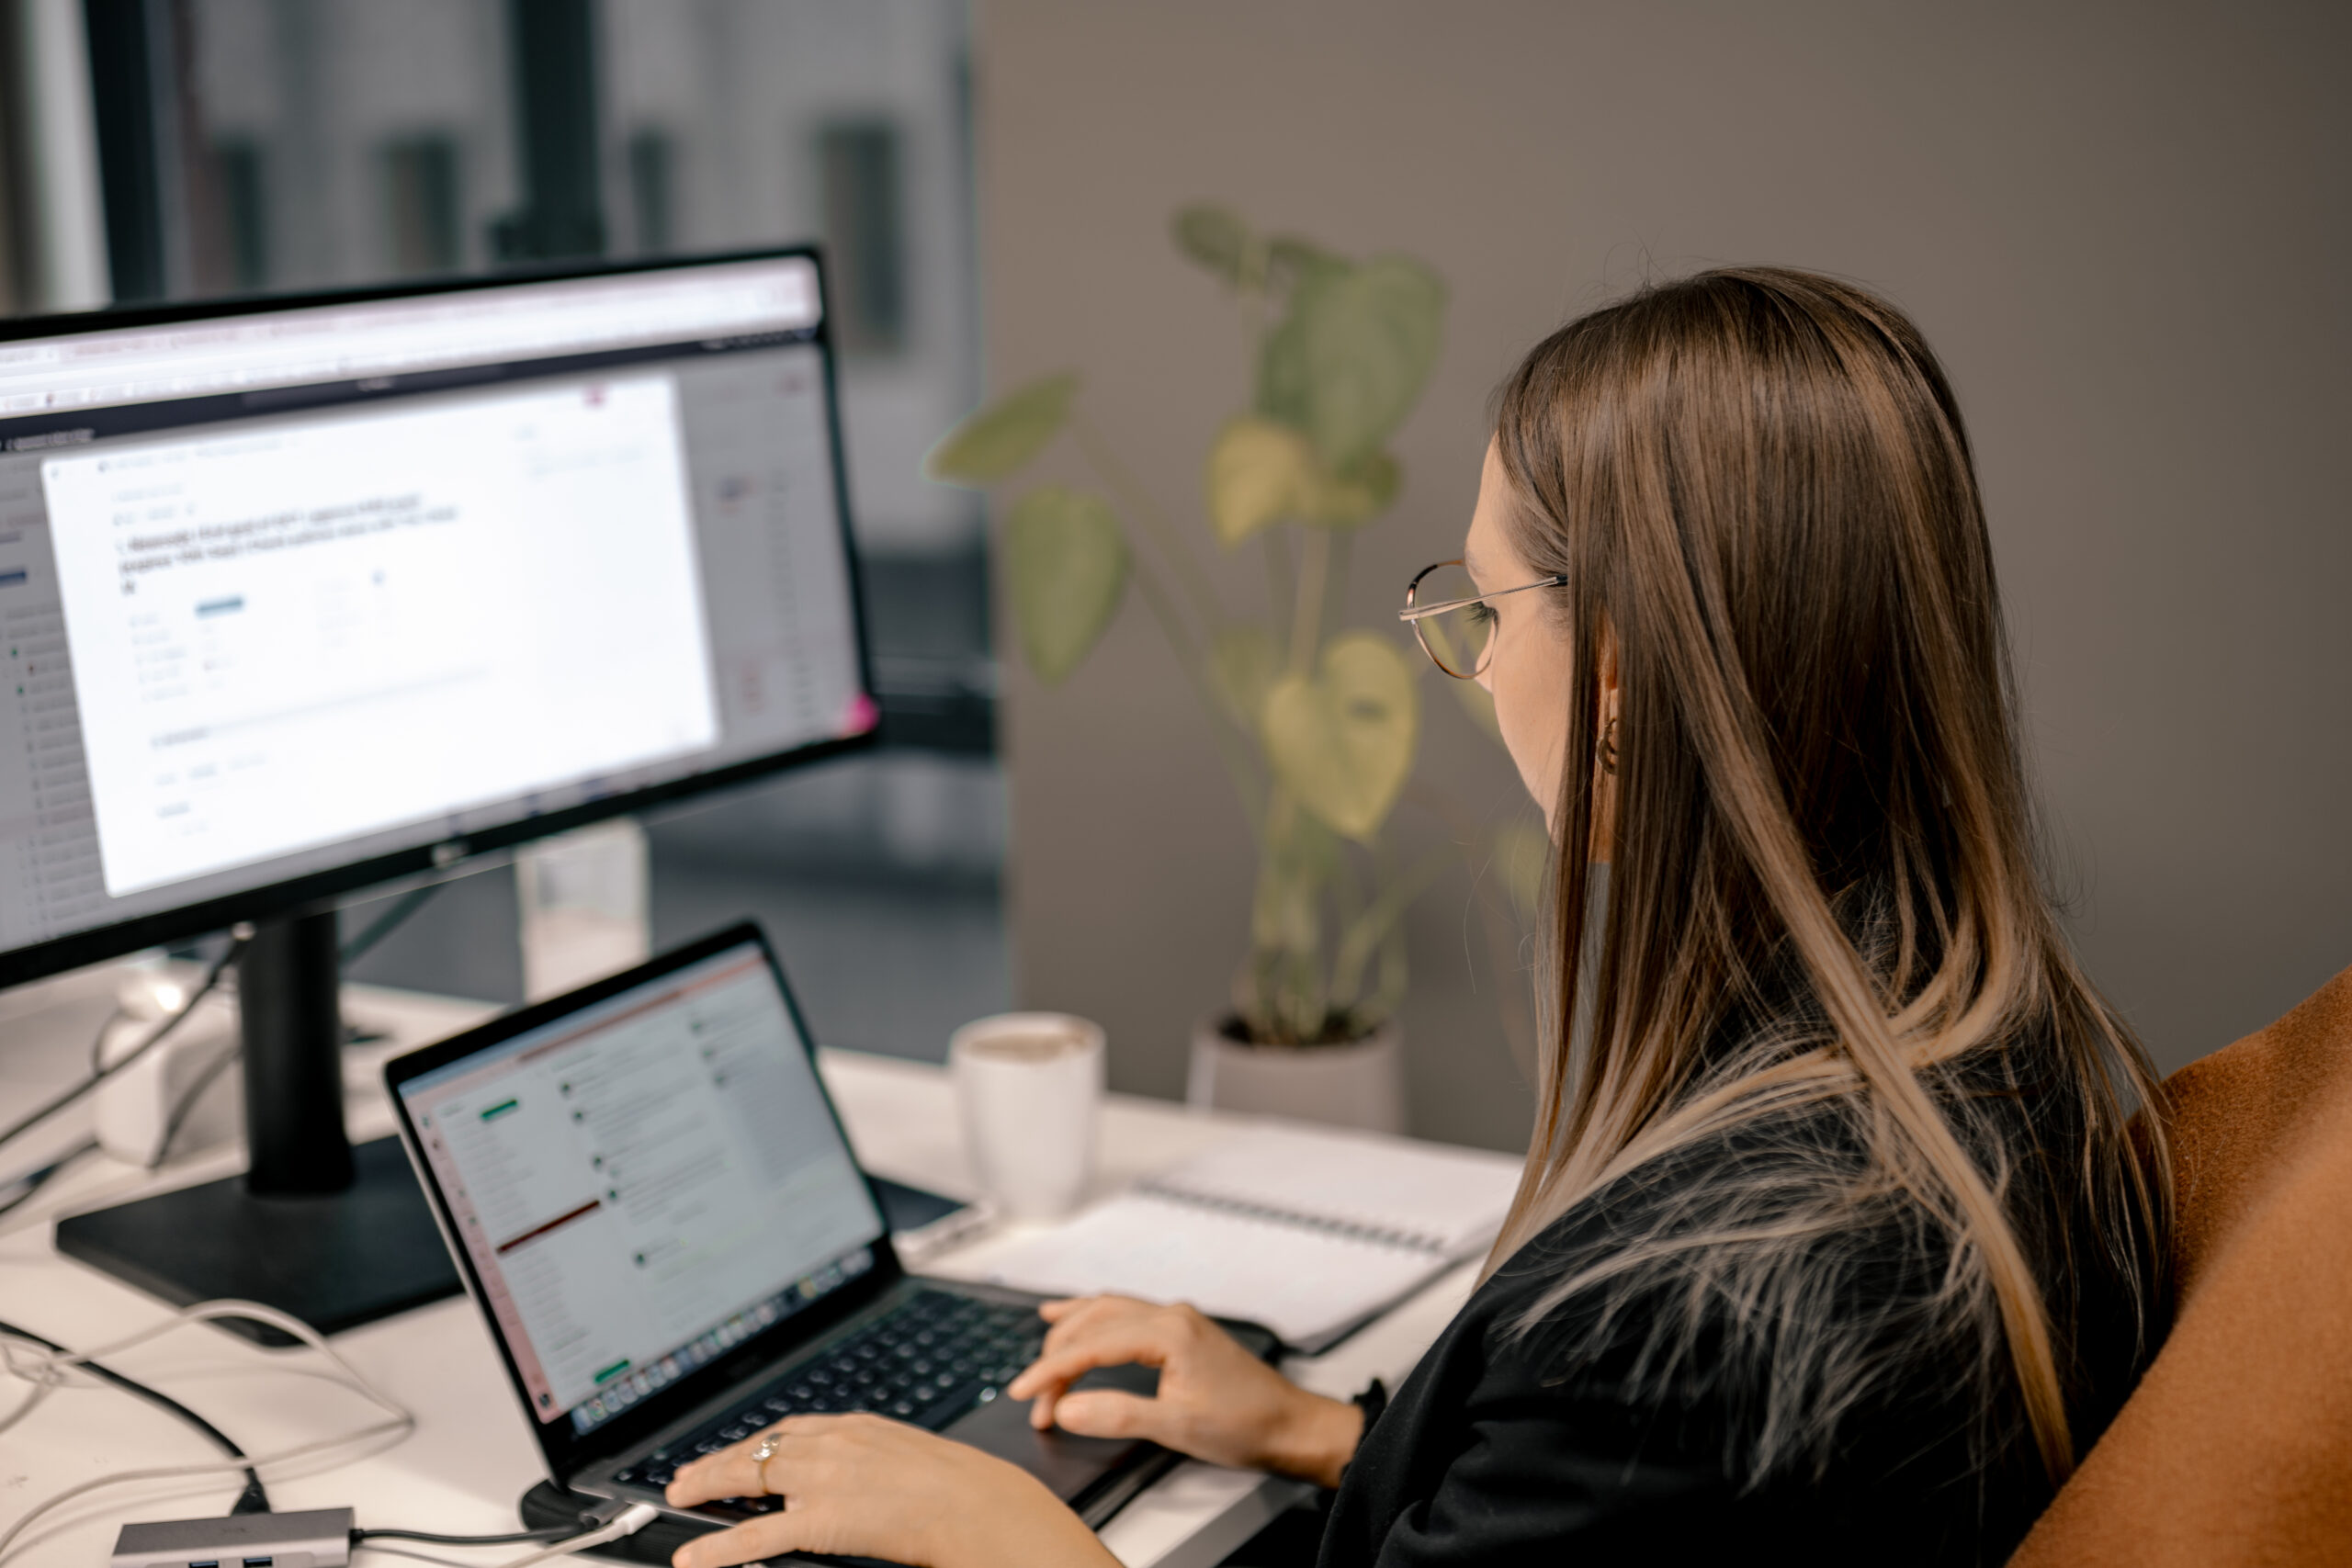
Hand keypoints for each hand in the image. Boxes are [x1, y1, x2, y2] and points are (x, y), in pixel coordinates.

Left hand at [663, 1412, 1116, 1567]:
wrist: (984, 1506)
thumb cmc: (966, 1492)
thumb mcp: (915, 1459)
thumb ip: (878, 1463)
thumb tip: (864, 1484)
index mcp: (859, 1426)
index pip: (793, 1429)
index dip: (758, 1444)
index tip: (739, 1452)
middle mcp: (835, 1442)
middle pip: (760, 1446)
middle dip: (719, 1461)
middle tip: (688, 1476)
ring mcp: (825, 1478)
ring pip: (748, 1477)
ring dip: (707, 1487)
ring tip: (679, 1499)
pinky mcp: (822, 1518)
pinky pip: (756, 1536)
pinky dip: (717, 1547)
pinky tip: (693, 1557)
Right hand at [1006, 1296, 1363, 1488]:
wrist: (1291, 1426)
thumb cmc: (1245, 1425)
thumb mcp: (1176, 1427)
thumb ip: (1117, 1415)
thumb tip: (1066, 1407)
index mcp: (1169, 1332)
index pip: (1092, 1345)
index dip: (1052, 1371)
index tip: (1023, 1394)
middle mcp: (1172, 1316)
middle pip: (1096, 1322)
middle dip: (1059, 1357)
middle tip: (1034, 1396)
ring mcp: (1179, 1320)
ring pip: (1111, 1311)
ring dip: (1074, 1331)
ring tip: (1042, 1337)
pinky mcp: (1183, 1333)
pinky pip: (1128, 1315)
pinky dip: (1098, 1319)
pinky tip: (1083, 1318)